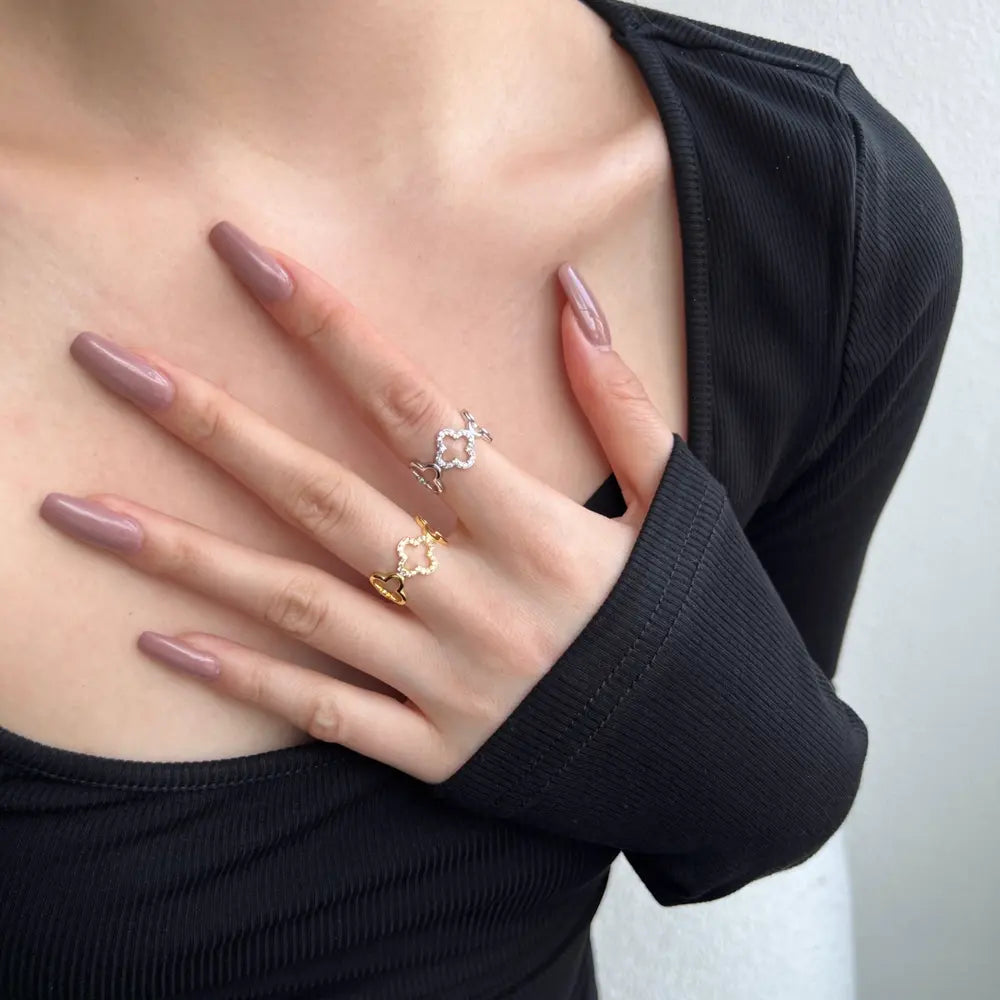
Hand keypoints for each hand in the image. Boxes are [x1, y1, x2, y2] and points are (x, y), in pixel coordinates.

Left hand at [39, 222, 675, 782]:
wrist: (725, 761)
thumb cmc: (699, 619)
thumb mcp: (680, 500)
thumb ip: (618, 397)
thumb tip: (569, 288)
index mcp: (540, 528)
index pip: (410, 406)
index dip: (324, 326)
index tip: (242, 257)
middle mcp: (479, 599)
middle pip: (323, 497)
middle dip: (213, 424)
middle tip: (109, 365)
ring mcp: (449, 682)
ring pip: (296, 607)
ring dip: (184, 555)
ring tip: (78, 510)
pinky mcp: (436, 750)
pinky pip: (324, 714)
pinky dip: (242, 681)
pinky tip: (158, 642)